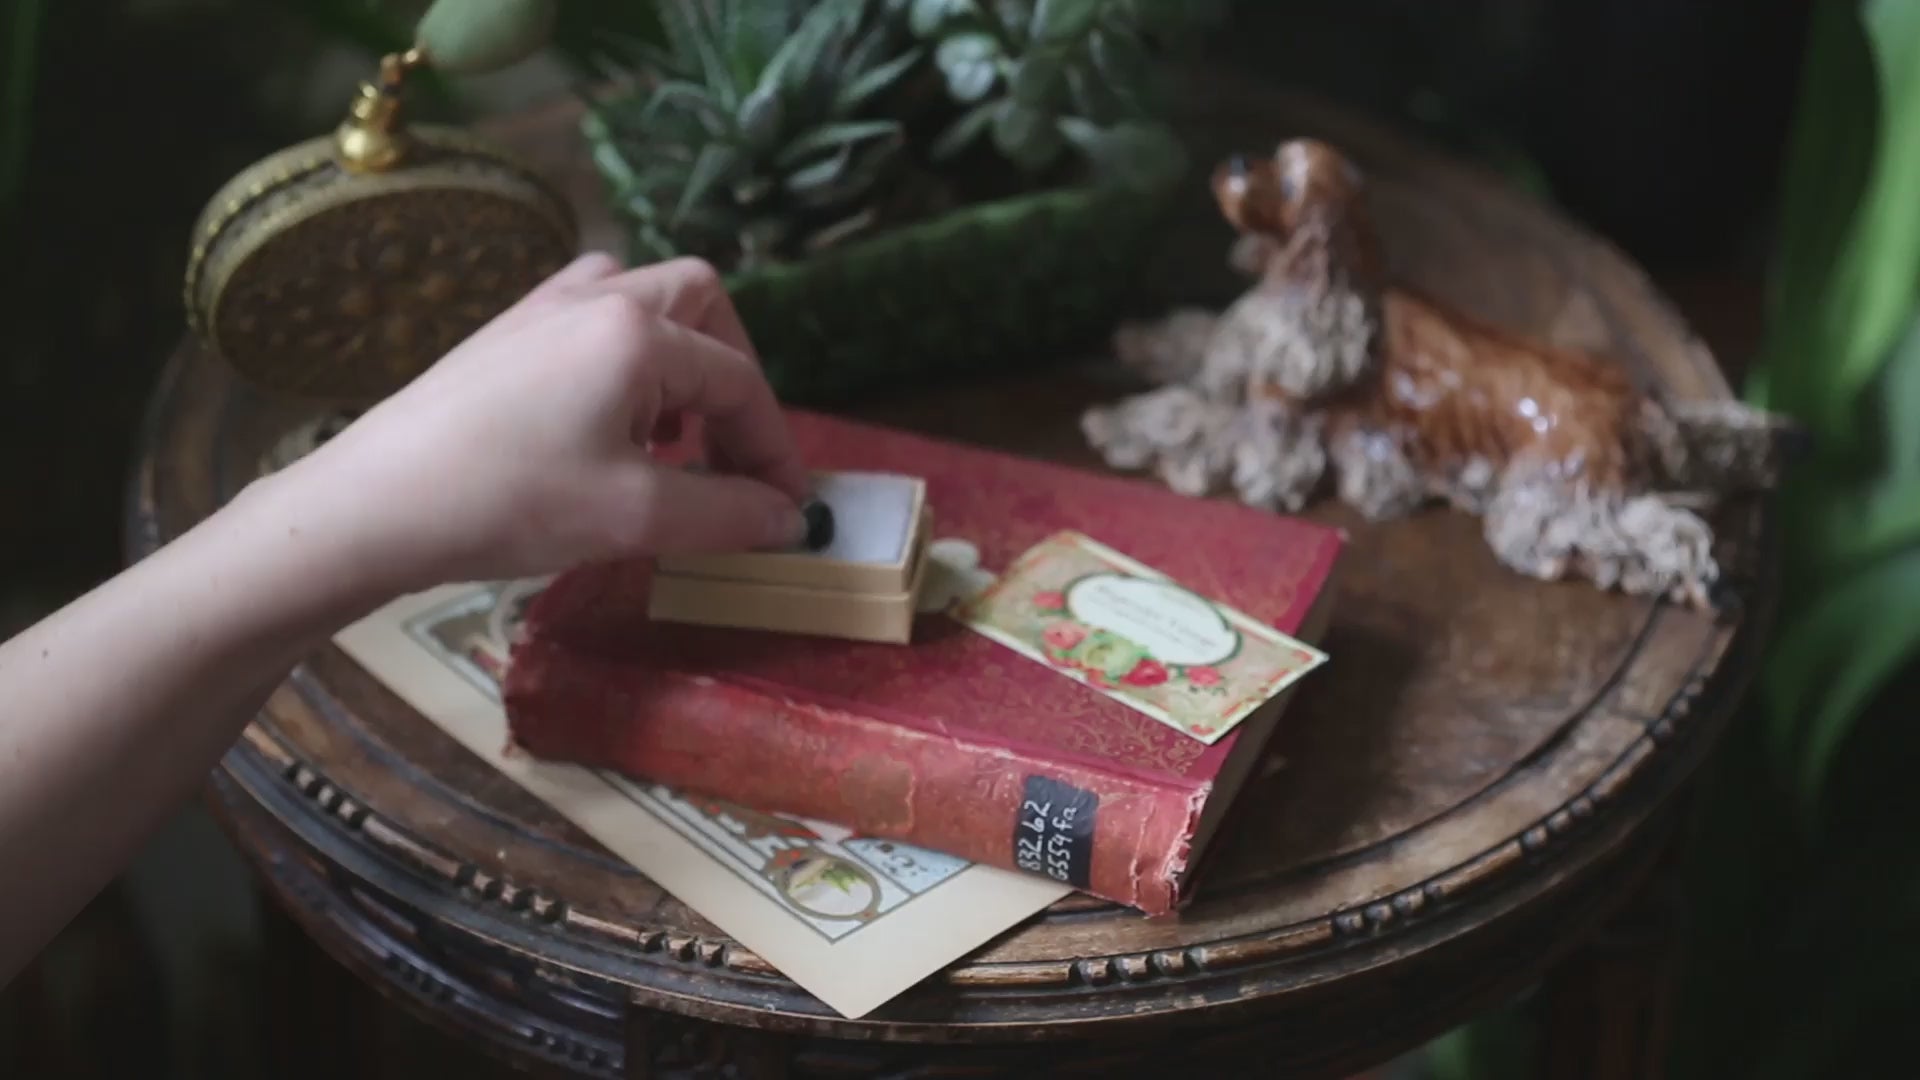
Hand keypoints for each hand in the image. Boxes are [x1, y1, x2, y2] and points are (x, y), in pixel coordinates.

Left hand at [267, 252, 811, 595]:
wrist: (375, 504)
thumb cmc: (512, 502)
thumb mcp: (638, 518)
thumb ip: (730, 512)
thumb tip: (791, 517)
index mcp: (638, 330)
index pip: (739, 380)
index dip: (773, 447)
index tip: (790, 509)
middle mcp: (598, 294)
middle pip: (703, 303)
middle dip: (735, 375)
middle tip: (734, 449)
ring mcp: (544, 305)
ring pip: (646, 300)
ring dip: (681, 359)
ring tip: (674, 438)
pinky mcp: (507, 332)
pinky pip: (596, 319)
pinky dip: (630, 362)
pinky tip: (609, 429)